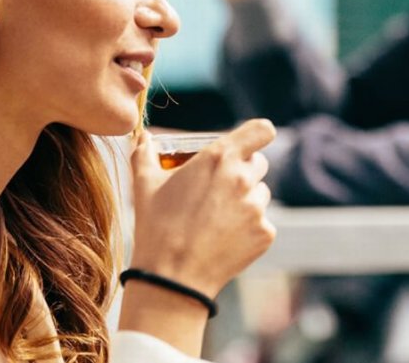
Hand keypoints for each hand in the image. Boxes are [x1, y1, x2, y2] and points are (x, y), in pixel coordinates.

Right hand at [129, 119, 277, 298]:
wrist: (172, 277)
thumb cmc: (156, 227)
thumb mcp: (144, 185)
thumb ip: (144, 154)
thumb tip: (143, 139)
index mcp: (219, 158)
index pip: (261, 130)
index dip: (257, 134)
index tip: (249, 143)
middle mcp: (243, 178)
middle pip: (259, 162)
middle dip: (243, 170)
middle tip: (220, 187)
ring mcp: (256, 207)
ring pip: (261, 193)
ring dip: (246, 199)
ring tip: (216, 217)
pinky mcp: (265, 233)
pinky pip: (262, 222)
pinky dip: (249, 228)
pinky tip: (224, 237)